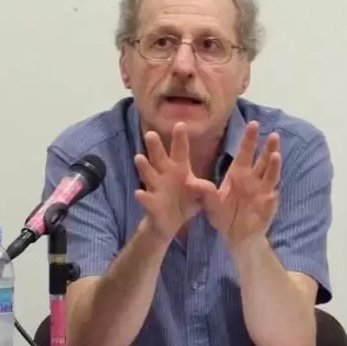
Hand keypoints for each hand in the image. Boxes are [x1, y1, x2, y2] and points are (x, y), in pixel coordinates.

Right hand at [134, 122, 205, 241]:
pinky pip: (147, 199)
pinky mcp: (151, 203)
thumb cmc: (187, 201)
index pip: (180, 151)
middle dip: (155, 147)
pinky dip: (143, 196)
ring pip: (148, 174)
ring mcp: (156, 188)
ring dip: (144, 167)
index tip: (180, 124)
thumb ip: (205, 189)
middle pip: (159, 158)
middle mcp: (165, 174)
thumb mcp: (200, 194)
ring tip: (139, 158)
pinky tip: (139, 193)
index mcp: (179, 169)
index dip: (180, 138)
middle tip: (151, 134)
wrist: (171, 221)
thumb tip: (207, 186)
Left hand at [191, 121, 281, 249]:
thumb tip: (196, 184)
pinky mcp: (267, 207)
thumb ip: (206, 194)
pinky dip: (271, 197)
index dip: (249, 139)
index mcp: (238, 174)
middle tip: (273, 134)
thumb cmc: (223, 215)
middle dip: (268, 148)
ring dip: (274, 167)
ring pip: (271, 176)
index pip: (245, 153)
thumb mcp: (211, 204)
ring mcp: (262, 192)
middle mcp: (253, 180)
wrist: (235, 235)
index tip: (253, 123)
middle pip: (263, 160)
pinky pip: (270, 201)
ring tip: (276, 156)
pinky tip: (272, 194)